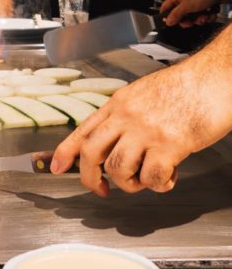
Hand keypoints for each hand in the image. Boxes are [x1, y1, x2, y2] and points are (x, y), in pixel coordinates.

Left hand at [50, 41, 231, 196]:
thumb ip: (124, 116)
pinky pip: (152, 178)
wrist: (213, 78)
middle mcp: (126, 117)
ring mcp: (146, 131)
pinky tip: (169, 176)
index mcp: (117, 104)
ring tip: (145, 178)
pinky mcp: (171, 145)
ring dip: (129, 183)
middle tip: (100, 189)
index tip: (56, 167)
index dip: (65, 151)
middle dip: (90, 178)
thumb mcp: (141, 95)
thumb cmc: (182, 87)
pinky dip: (159, 185)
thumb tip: (113, 143)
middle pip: (92, 153)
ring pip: (118, 169)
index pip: (83, 130)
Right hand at [160, 0, 220, 26]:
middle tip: (191, 22)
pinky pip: (203, 15)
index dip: (167, 17)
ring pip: (194, 16)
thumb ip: (176, 14)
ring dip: (200, 19)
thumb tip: (168, 21)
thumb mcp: (187, 5)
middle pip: (181, 15)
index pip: (166, 7)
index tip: (171, 24)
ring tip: (204, 16)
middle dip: (188, 20)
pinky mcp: (206, 4)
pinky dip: (208, 16)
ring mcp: (197, 1)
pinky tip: (211, 14)